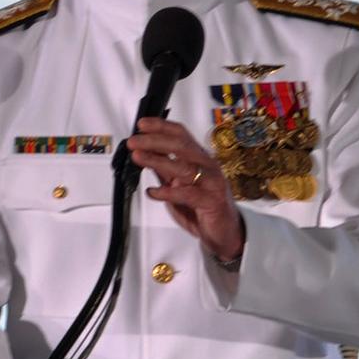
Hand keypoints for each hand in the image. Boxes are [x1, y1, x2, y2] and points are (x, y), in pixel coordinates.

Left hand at [127, 117, 244, 261]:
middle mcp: (207, 166)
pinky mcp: (212, 201)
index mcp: (199, 158)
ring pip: (184, 166)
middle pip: (181, 145)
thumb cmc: (202, 207)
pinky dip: (168, 192)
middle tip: (134, 141)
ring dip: (158, 160)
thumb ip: (164, 170)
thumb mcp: (177, 185)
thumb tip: (145, 153)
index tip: (142, 125)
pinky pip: (188, 194)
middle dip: (155, 140)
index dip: (161, 127)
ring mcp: (211, 182)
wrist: (224, 233)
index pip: (181, 135)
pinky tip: (153, 192)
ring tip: (139, 157)